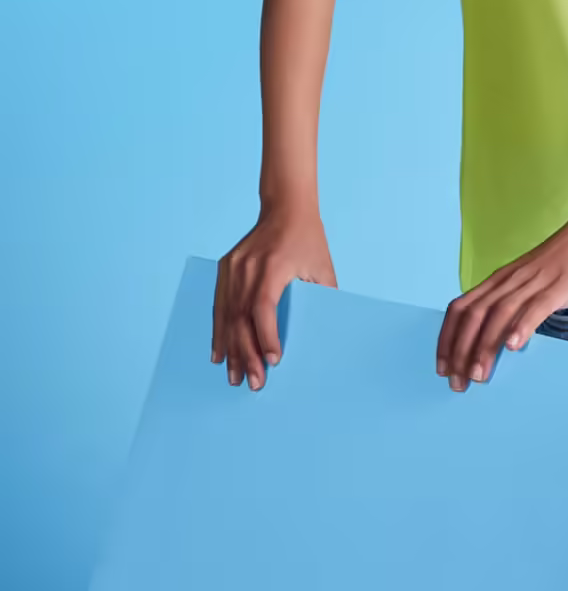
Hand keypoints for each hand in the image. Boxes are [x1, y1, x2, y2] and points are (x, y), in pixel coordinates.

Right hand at [211, 199, 336, 389]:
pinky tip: (219, 354)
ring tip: (233, 377)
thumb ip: (323, 297)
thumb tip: (325, 333)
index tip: (273, 361)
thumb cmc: (308, 238)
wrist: (285, 206)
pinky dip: (219, 331)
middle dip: (246, 354)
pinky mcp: (226, 268)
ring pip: (227, 315)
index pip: (263, 307)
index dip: (266, 335)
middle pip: (241, 317)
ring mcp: (233, 267)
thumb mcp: (323, 267)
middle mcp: (248, 267)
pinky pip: (219, 305)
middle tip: (253, 383)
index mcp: (273, 265)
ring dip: (230, 349)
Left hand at [436, 211, 567, 391]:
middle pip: (474, 315)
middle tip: (457, 383)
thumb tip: (502, 334)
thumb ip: (516, 303)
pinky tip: (513, 347)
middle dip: (460, 351)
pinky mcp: (560, 285)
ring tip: (479, 375)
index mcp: (501, 279)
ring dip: (485, 346)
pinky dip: (522, 326)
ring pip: (499, 314)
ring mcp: (535, 281)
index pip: (461, 308)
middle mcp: (510, 280)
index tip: (443, 367)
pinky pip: (537, 307)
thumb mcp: (531, 279)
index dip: (447, 339)